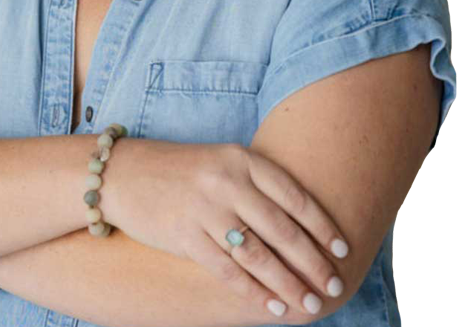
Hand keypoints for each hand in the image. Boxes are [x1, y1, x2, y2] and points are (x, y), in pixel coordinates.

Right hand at [102, 139, 347, 321]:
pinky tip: (271, 306)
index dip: (322, 225)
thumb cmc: (179, 170)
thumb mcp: (220, 162)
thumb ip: (255, 184)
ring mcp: (204, 209)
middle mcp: (226, 181)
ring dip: (288, 283)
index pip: (293, 195)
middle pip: (282, 229)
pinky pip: (227, 270)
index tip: (342, 250)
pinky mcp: (184, 236)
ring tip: (309, 304)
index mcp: (240, 158)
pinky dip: (253, 292)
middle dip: (313, 262)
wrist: (122, 173)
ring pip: (259, 255)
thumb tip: (300, 225)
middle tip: (333, 285)